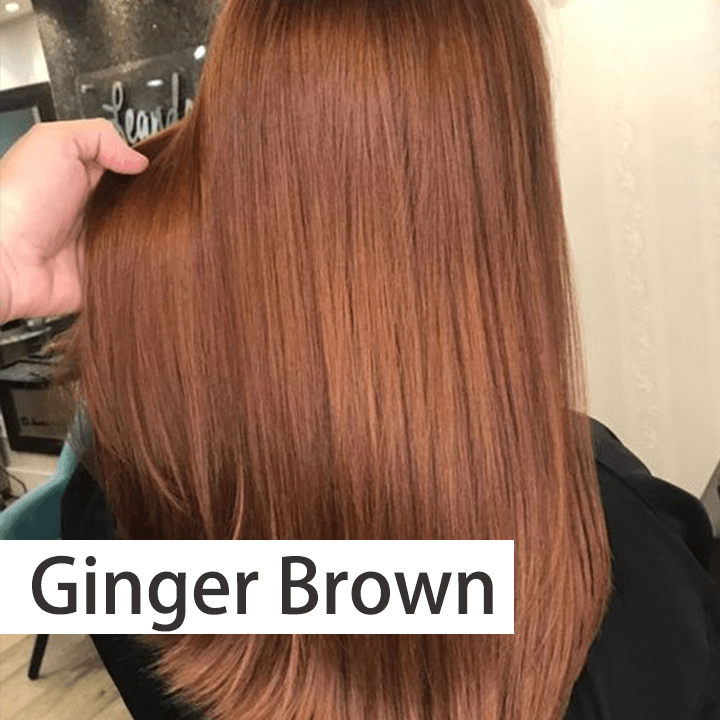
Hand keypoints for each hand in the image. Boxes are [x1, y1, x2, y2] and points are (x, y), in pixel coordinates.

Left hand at [0, 118, 149, 322]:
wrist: (3, 260)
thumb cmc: (16, 202)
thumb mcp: (53, 142)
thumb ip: (99, 137)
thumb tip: (137, 158)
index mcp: (82, 178)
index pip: (129, 170)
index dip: (148, 168)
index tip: (166, 169)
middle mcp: (93, 211)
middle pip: (143, 205)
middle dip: (159, 204)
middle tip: (167, 202)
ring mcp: (100, 244)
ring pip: (146, 239)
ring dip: (156, 237)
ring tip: (166, 230)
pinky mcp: (104, 275)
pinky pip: (136, 271)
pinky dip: (147, 266)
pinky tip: (155, 257)